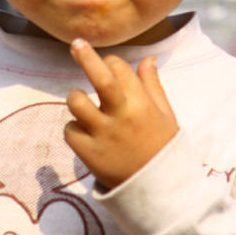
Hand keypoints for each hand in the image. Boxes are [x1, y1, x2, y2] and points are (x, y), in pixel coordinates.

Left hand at [63, 39, 177, 189]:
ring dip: (75, 98)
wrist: (159, 191)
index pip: (119, 69)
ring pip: (76, 102)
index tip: (107, 66)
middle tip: (76, 43)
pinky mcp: (89, 153)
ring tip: (82, 105)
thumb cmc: (162, 147)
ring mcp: (103, 135)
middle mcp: (121, 116)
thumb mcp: (165, 115)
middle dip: (86, 56)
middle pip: (100, 79)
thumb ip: (152, 86)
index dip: (110, 63)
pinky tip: (86, 134)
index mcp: (142, 104)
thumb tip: (147, 59)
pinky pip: (70, 130)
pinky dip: (74, 129)